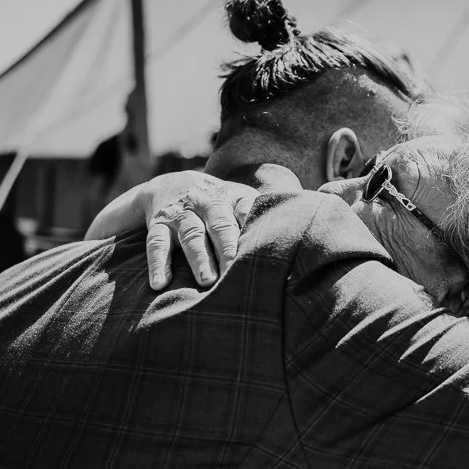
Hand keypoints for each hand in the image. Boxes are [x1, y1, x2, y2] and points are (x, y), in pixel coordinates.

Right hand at [86, 171, 256, 289]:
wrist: (167, 184)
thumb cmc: (218, 205)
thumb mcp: (241, 202)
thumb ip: (268, 215)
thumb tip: (312, 226)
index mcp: (234, 197)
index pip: (248, 211)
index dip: (258, 227)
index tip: (270, 247)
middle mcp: (208, 201)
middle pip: (221, 224)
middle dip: (230, 248)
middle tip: (238, 271)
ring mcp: (181, 212)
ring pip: (191, 235)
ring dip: (199, 258)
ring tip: (207, 282)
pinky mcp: (158, 223)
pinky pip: (156, 243)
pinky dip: (158, 263)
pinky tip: (160, 284)